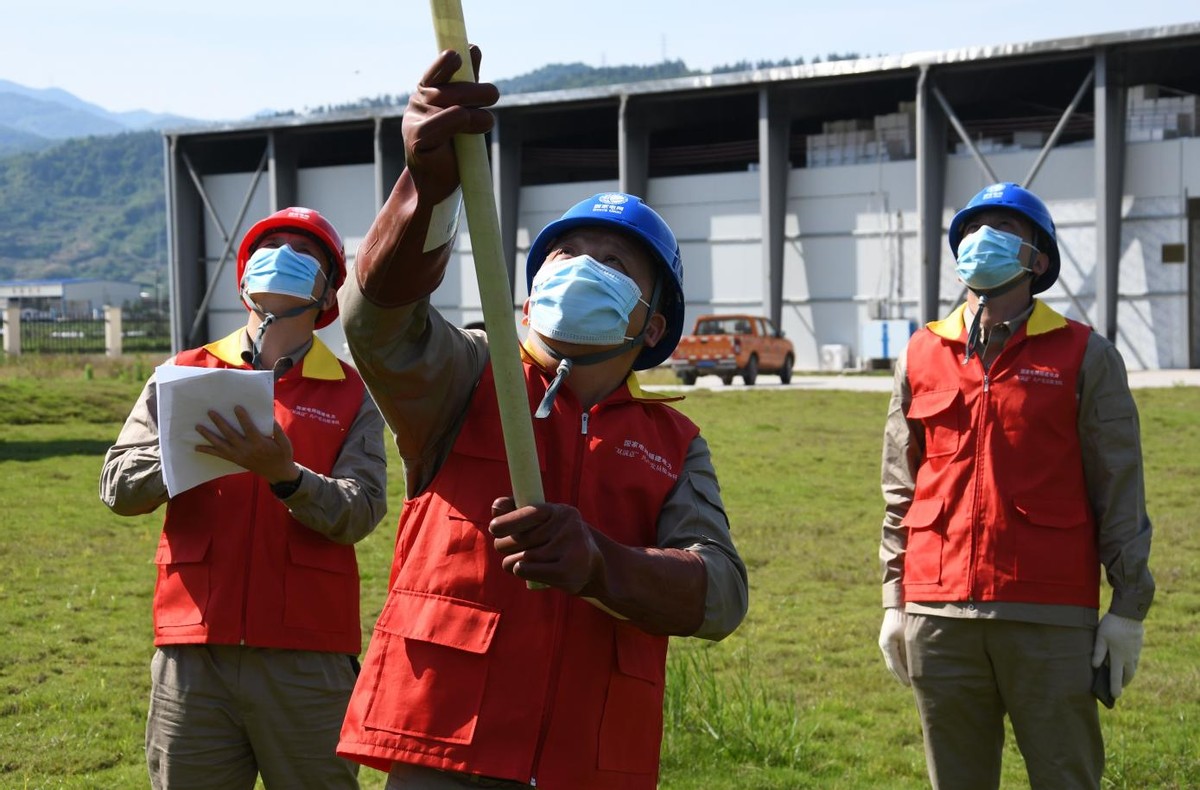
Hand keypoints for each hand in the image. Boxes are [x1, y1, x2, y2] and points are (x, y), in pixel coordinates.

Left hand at [194, 406, 298, 483]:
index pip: (249, 429)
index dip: (243, 418)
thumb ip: (277, 430)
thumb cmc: (282, 455)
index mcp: (259, 444)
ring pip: (220, 445)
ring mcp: (239, 456)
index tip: (236, 407)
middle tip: (210, 412)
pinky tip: (197, 447)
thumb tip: (269, 416)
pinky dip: (208, 451)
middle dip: (219, 423)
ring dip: (208, 435)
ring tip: (198, 426)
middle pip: (230, 435)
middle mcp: (246, 450)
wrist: (278, 473)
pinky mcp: (235, 460)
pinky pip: (219, 455)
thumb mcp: (285, 442)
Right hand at [402, 46, 498, 200]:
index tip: (461, 55)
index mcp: (427, 90)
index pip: (437, 69)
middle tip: (494, 95)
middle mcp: (417, 102)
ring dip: (474, 111)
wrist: (436, 185)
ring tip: (487, 121)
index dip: (447, 60)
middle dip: (475, 89)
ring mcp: (413, 120)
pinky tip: (469, 128)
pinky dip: (459, 122)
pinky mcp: (415, 140)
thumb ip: (467, 83)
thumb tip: (474, 48)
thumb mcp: (463, 111)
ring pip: (450, 104)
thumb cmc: (452, 147)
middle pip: (449, 87)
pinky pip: (442, 123)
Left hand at [488, 497, 601, 593]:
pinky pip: (526, 569)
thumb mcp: (544, 522)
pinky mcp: (567, 570)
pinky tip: (525, 570)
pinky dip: (520, 570)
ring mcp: (569, 548)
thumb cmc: (558, 540)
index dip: (506, 521)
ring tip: (520, 562)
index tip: (494, 528)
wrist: (592, 566)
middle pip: (518, 538)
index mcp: (560, 511)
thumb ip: (518, 511)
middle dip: (505, 545)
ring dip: (512, 562)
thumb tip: (496, 506)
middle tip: (509, 549)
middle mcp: (567, 526)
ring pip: (519, 557)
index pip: (528, 513)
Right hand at [878, 607, 910, 685]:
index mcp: (888, 645)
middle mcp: (885, 645)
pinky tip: (910, 666)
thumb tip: (914, 666)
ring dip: (901, 670)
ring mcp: (886, 641)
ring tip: (911, 679)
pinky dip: (901, 662)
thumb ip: (910, 651)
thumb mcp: (910, 635)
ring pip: (893, 661)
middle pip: (892, 666)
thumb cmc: (907, 617)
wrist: (901, 600)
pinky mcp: (890, 638)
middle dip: (901, 676)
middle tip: (912, 687)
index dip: (903, 677)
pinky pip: (895, 654)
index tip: (910, 686)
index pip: (895, 666)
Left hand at [1091, 612, 1143, 699]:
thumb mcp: (1101, 637)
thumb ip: (1098, 652)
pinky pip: (1135, 660)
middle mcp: (1129, 657)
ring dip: (1128, 675)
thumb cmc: (1112, 625)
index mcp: (1118, 656)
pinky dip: (1131, 665)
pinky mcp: (1138, 646)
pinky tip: (1127, 663)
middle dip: (1123, 683)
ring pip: (1133, 668)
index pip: (1116, 676)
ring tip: (1123, 678)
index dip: (1115, 687)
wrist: (1129, 613)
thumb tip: (1095, 667)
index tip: (1115, 696)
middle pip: (1128, 675)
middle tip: (1119, 689)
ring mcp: (1135, 652)